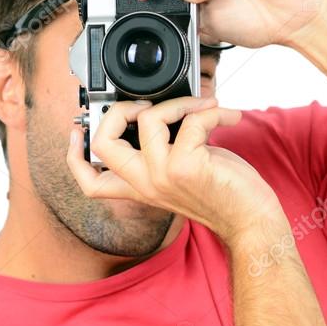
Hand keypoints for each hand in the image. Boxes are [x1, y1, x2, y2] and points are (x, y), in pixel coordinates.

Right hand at [66, 96, 286, 241]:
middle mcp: (146, 184)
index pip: (90, 182)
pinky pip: (192, 121)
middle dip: (119, 110)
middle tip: (147, 106)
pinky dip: (213, 111)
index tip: (77, 132)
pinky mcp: (186, 167)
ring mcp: (163, 176)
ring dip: (182, 102)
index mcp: (141, 187)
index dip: (74, 155)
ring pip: (149, 120)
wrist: (252, 222)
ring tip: (205, 106)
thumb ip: (164, 153)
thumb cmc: (226, 196)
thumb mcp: (184, 175)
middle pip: (102, 144)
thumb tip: (163, 111)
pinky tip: (229, 117)